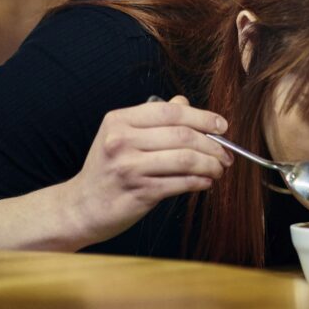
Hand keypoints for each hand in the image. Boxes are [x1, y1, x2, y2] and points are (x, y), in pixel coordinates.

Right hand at [64, 96, 233, 245]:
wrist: (82, 206)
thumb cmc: (108, 169)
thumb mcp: (121, 136)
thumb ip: (153, 119)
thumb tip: (184, 102)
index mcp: (119, 121)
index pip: (170, 111)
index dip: (202, 117)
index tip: (222, 126)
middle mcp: (121, 141)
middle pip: (182, 135)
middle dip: (213, 145)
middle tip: (226, 154)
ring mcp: (129, 167)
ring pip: (186, 159)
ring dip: (211, 164)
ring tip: (219, 169)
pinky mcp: (139, 192)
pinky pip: (181, 183)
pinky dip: (200, 181)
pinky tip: (206, 182)